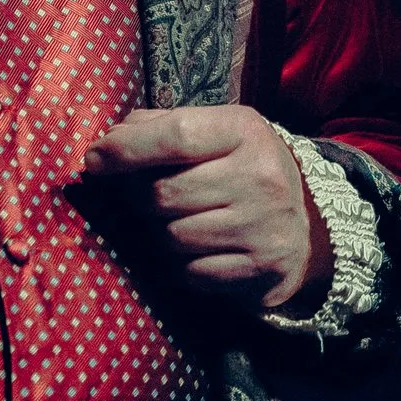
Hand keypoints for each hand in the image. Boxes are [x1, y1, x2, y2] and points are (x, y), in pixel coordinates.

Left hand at [81, 106, 331, 312]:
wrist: (306, 222)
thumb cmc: (237, 166)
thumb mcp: (209, 132)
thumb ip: (156, 127)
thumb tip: (108, 143)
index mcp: (244, 130)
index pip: (175, 136)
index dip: (125, 150)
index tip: (94, 161)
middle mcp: (262, 177)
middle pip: (164, 193)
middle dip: (138, 197)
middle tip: (142, 195)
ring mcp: (266, 226)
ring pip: (172, 236)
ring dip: (159, 231)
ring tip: (175, 220)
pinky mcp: (264, 269)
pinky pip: (191, 273)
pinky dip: (180, 264)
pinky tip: (196, 248)